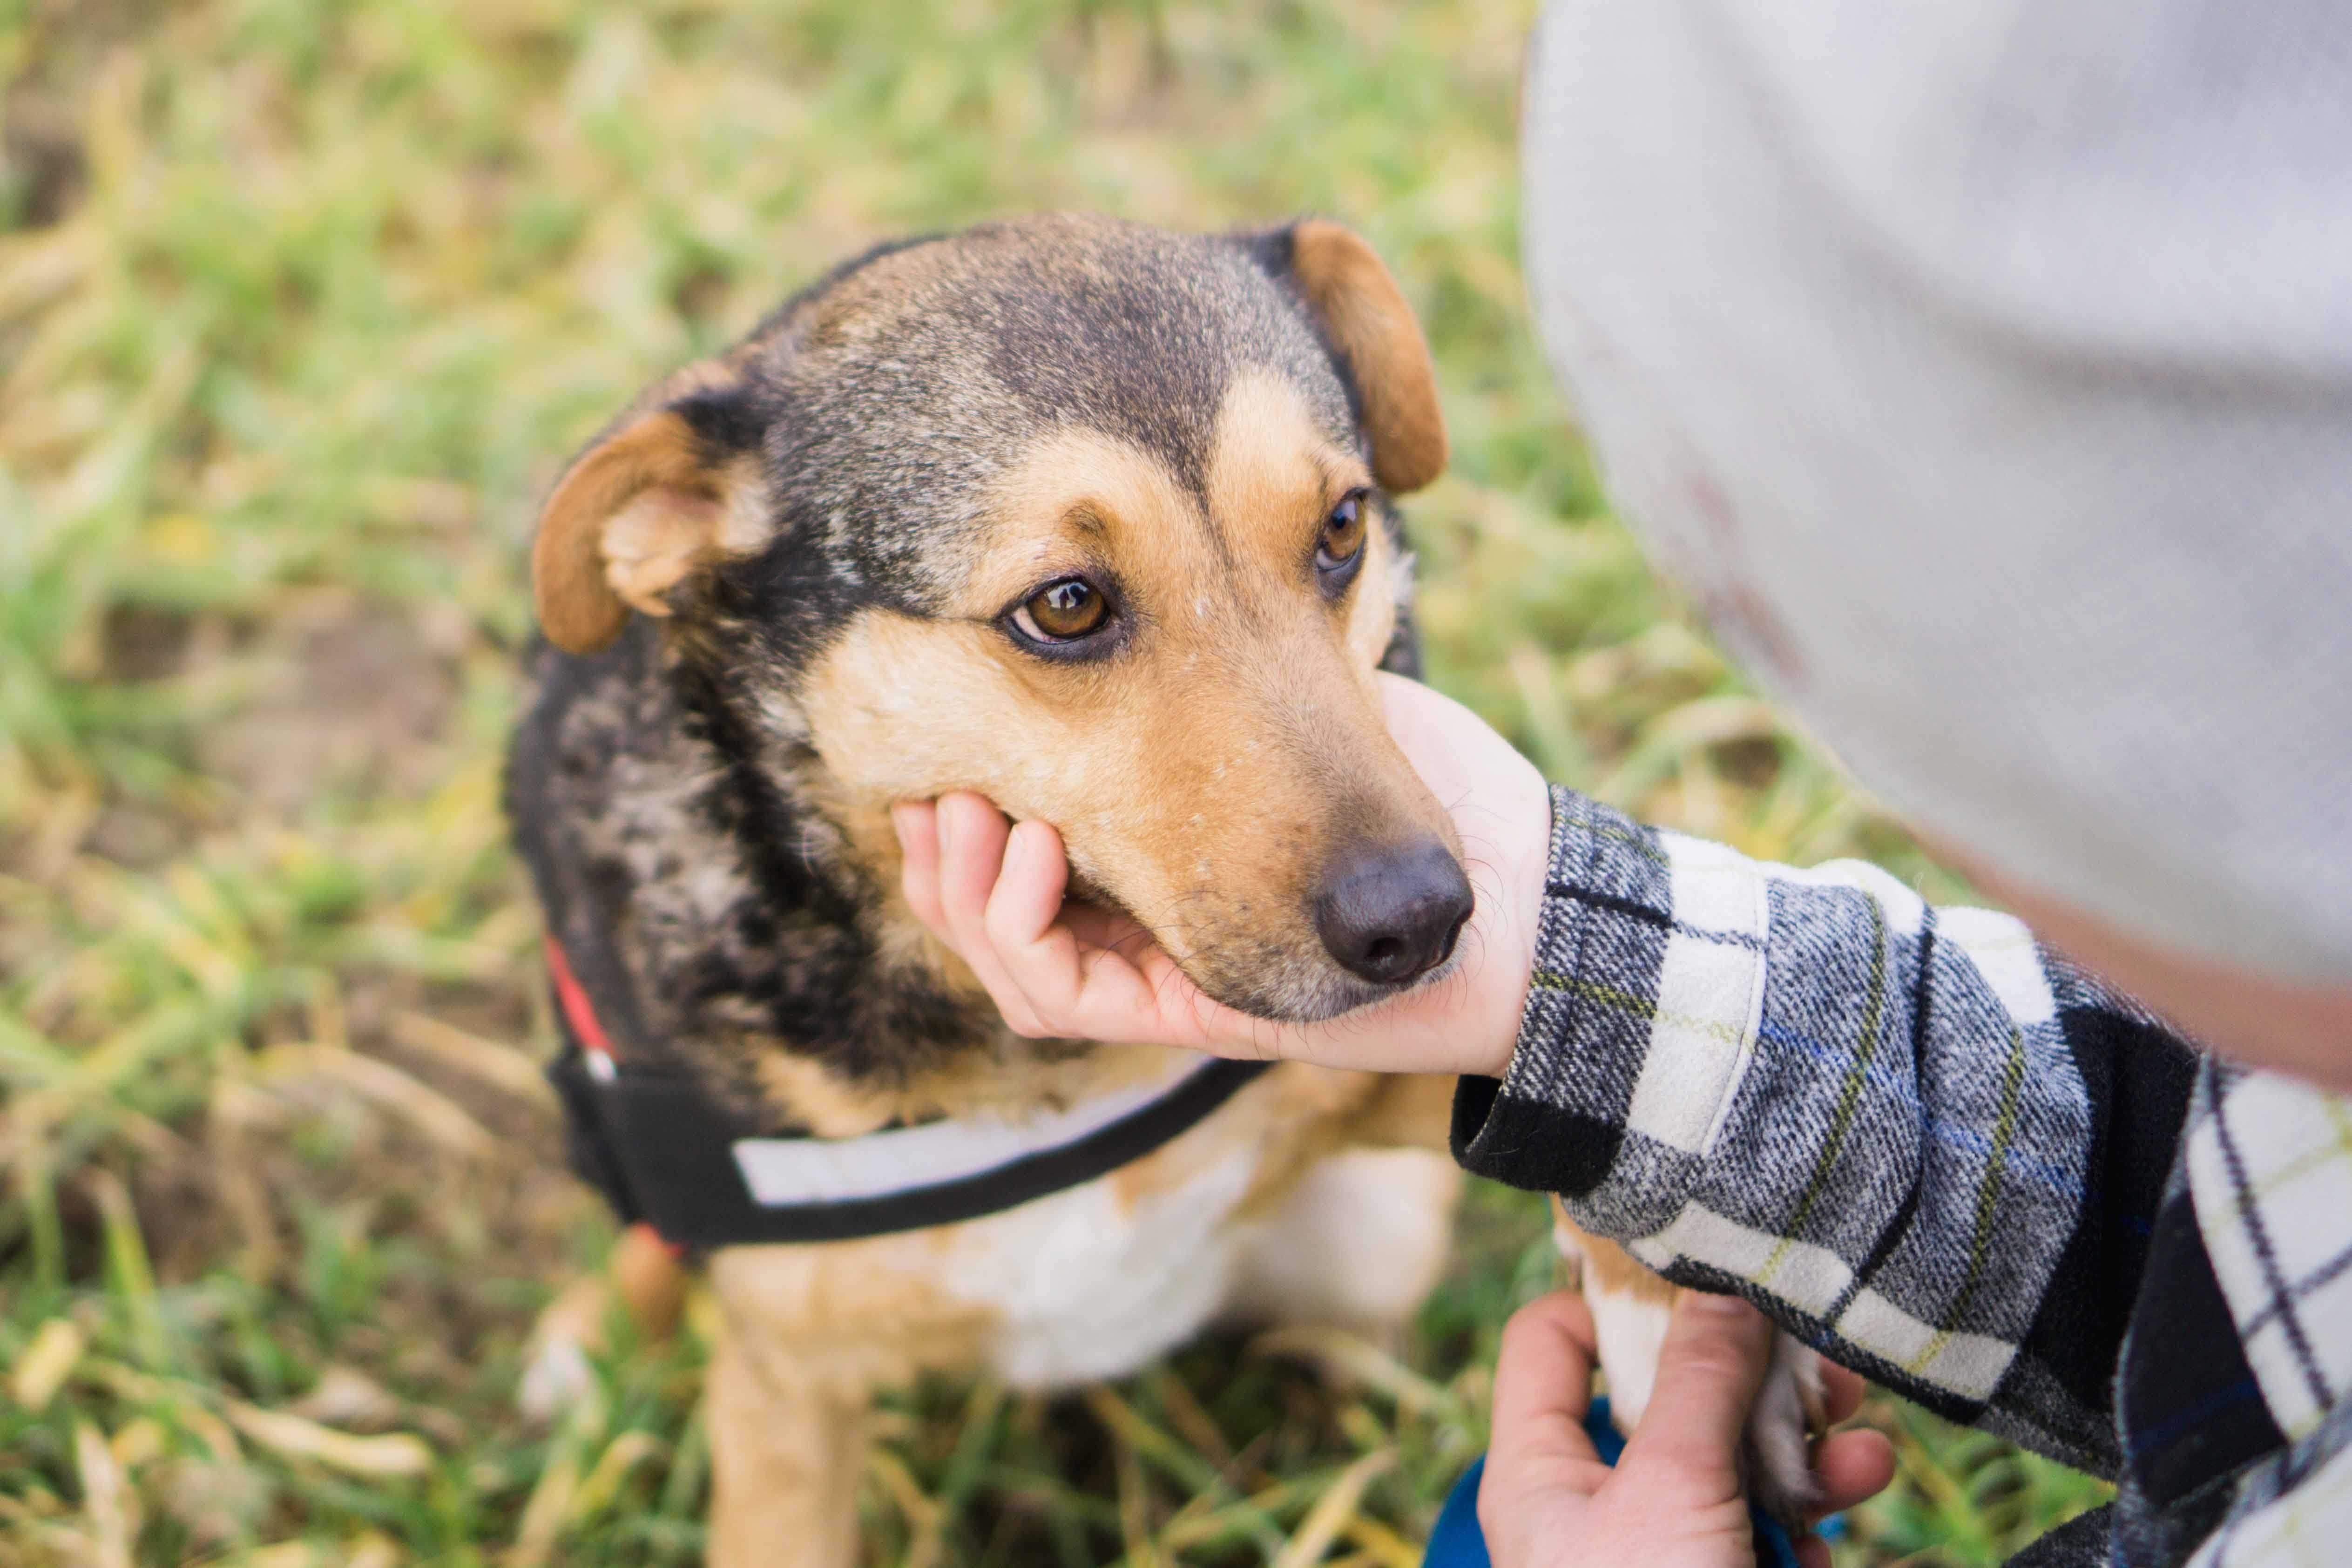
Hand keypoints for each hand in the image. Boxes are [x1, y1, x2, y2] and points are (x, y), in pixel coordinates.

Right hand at [891, 673, 1550, 1078]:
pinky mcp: (1184, 1013)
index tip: (947, 745)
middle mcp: (1154, 923)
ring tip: (966, 810)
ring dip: (965, 886)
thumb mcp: (1312, 685)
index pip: (1030, 852)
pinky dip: (1019, 926)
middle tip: (931, 784)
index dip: (968, 811)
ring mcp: (1166, 975)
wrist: (1533, 887)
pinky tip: (1031, 850)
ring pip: (1008, 961)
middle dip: (943, 848)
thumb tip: (1108, 575)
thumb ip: (1215, 649)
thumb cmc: (1444, 781)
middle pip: (994, 913)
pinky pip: (1053, 998)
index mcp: (1170, 855)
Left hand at [1480, 1292, 1895, 1567]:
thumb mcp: (1670, 1492)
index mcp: (1540, 1470)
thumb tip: (1716, 1285)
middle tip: (1818, 1356)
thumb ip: (1698, 1384)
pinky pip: (1773, 1518)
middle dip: (1749, 1372)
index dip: (1614, 1296)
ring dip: (1804, 1440)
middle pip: (1663, 1390)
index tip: (1696, 1265)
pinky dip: (1818, 1502)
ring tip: (1858, 1446)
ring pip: (1734, 1454)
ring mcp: (1666, 1546)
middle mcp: (1597, 1501)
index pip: (1550, 1342)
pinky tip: (1857, 1494)